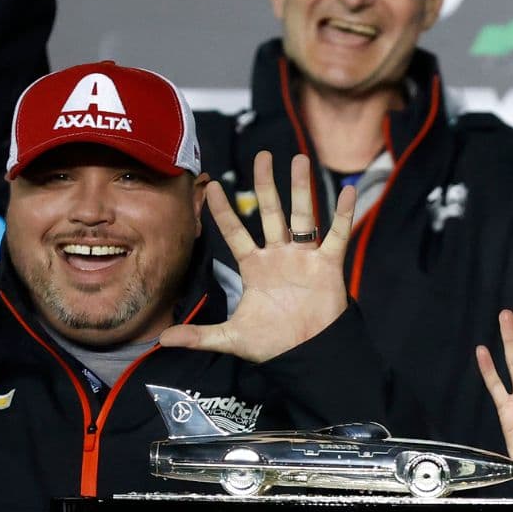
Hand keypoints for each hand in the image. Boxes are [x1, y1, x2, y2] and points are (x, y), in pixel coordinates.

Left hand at [159, 153, 351, 362]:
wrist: (307, 355)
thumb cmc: (272, 344)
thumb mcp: (232, 337)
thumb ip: (199, 335)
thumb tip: (163, 340)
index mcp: (254, 267)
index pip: (235, 232)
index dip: (223, 211)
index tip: (211, 188)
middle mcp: (278, 256)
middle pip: (270, 212)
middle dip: (265, 184)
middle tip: (262, 156)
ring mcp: (304, 257)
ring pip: (302, 215)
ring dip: (301, 188)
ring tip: (299, 159)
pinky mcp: (327, 265)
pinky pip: (337, 235)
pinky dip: (344, 214)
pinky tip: (349, 191)